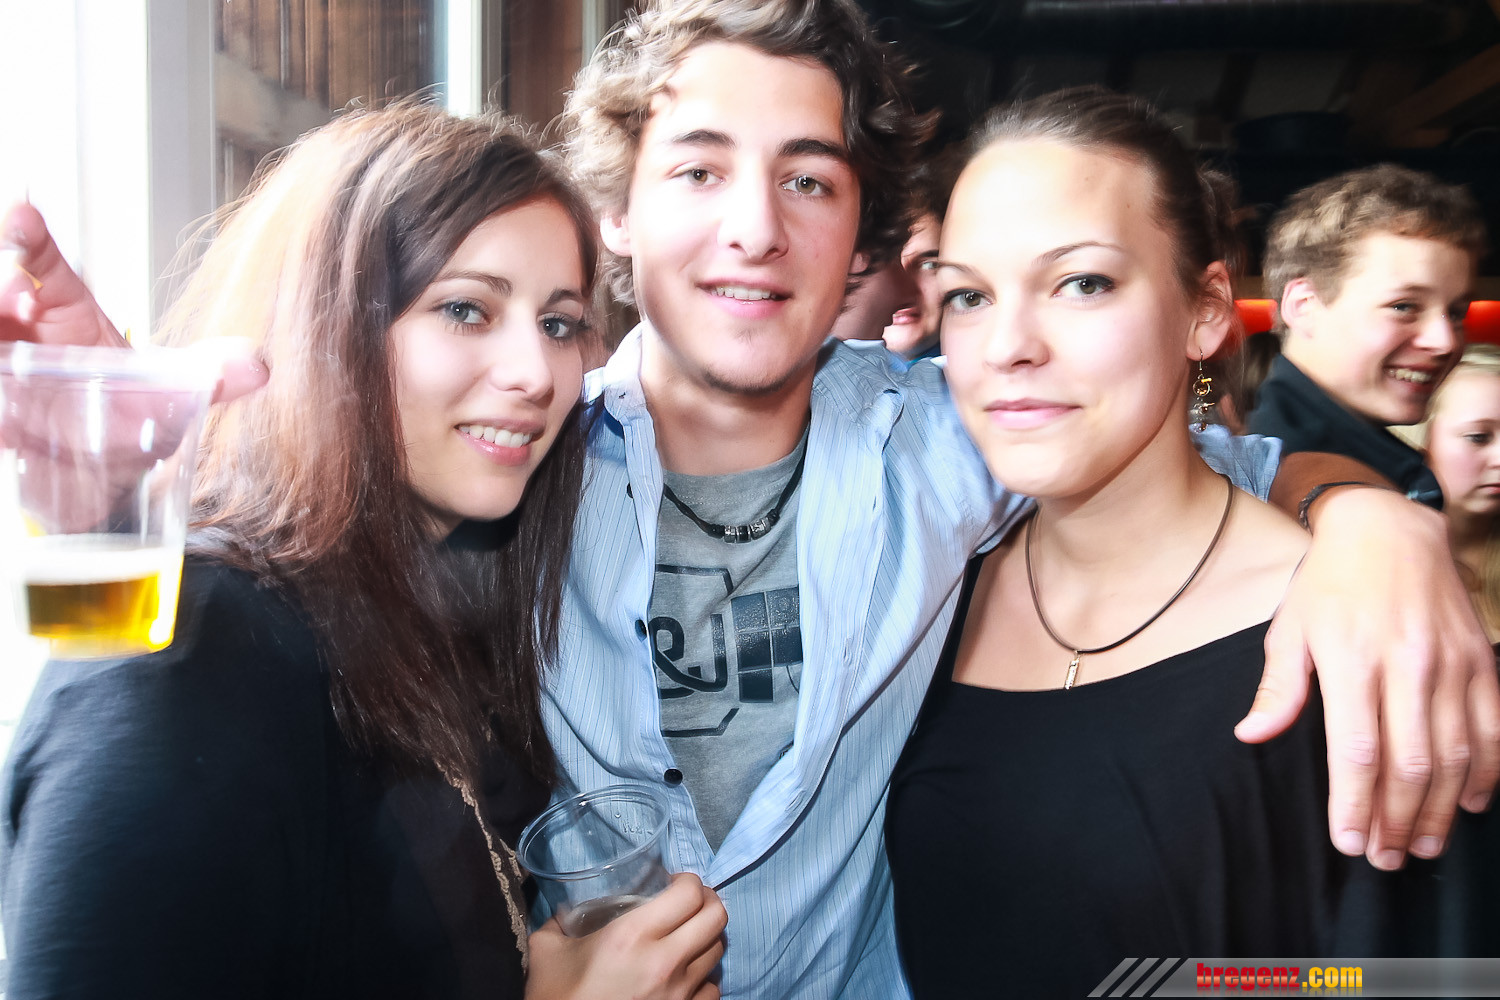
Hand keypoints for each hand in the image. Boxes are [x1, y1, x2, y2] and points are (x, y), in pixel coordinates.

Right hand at [1, 201, 266, 402]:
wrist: (106, 470)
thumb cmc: (131, 414)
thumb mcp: (172, 391)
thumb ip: (211, 376)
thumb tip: (259, 366)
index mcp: (67, 309)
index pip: (40, 261)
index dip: (28, 233)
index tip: (24, 214)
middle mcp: (23, 327)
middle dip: (1, 282)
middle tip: (22, 298)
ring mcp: (3, 361)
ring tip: (14, 327)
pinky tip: (5, 410)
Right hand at [526, 873, 726, 999]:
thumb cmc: (556, 998)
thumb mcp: (546, 950)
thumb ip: (557, 921)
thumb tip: (563, 911)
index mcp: (632, 936)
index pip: (688, 894)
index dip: (688, 880)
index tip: (674, 882)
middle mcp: (665, 962)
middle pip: (717, 917)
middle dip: (707, 901)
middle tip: (689, 902)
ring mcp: (679, 993)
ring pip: (719, 950)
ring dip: (706, 937)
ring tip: (688, 937)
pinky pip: (713, 988)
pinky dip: (704, 977)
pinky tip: (686, 975)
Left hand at [1237, 487, 1499, 868]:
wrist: (1388, 529)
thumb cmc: (1328, 584)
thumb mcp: (1289, 629)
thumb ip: (1278, 688)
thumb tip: (1251, 736)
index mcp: (1350, 660)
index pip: (1356, 751)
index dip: (1354, 804)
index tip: (1348, 842)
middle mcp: (1405, 664)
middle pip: (1408, 763)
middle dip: (1395, 821)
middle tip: (1384, 858)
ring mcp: (1450, 663)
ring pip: (1453, 754)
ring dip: (1440, 809)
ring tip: (1420, 846)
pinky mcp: (1480, 659)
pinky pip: (1491, 727)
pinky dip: (1485, 771)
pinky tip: (1470, 803)